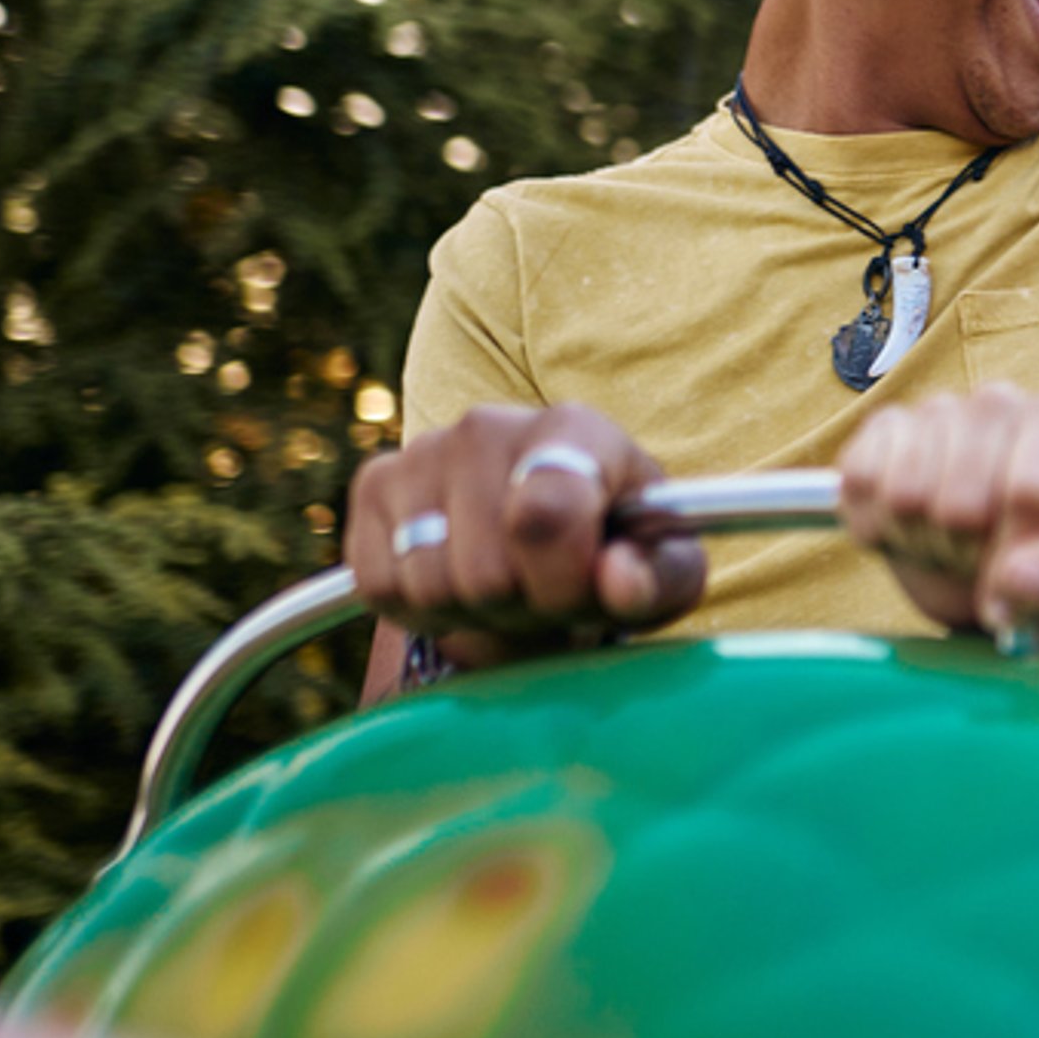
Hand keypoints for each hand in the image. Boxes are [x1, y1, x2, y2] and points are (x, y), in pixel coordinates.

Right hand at [345, 405, 701, 662]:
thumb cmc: (617, 548)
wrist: (547, 529)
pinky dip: (420, 610)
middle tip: (546, 594)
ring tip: (507, 588)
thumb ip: (656, 578)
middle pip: (484, 571)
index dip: (561, 582)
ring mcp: (423, 451)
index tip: (583, 595)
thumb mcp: (664, 570)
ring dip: (470, 613)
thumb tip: (618, 582)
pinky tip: (459, 585)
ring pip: (428, 584)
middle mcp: (489, 425)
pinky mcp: (374, 484)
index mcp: (575, 429)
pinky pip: (381, 586)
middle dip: (520, 607)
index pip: (546, 514)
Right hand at [838, 383, 1038, 644]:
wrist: (1000, 571)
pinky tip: (913, 526)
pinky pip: (860, 483)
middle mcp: (999, 402)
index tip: (1016, 583)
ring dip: (926, 542)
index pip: (1029, 491)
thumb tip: (1016, 579)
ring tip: (957, 542)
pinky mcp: (882, 429)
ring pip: (905, 498)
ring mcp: (936, 409)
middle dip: (970, 553)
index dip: (1014, 554)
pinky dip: (878, 526)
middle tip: (988, 557)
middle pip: (960, 506)